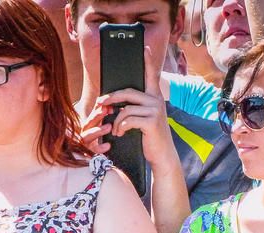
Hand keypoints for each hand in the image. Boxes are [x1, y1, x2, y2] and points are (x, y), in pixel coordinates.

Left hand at [84, 46, 178, 170]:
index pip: (151, 75)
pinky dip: (120, 127)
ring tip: (115, 129)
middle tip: (100, 104)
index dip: (147, 61)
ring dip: (115, 120)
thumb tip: (115, 99)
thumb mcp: (144, 118)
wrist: (162, 155)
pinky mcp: (152, 122)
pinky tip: (120, 133)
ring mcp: (155, 110)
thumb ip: (135, 106)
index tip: (144, 47)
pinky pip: (127, 119)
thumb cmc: (150, 136)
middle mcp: (157, 100)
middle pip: (128, 92)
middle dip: (111, 98)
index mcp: (155, 97)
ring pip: (125, 108)